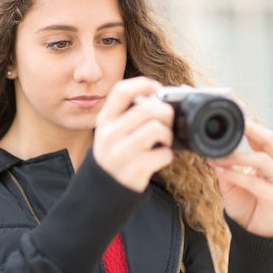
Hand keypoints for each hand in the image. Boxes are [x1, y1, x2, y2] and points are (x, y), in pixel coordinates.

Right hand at [93, 77, 174, 192]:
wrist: (105, 188)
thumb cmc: (117, 152)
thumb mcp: (113, 130)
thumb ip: (130, 113)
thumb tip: (164, 96)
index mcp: (105, 119)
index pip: (121, 91)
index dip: (143, 84)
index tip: (156, 88)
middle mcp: (109, 134)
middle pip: (148, 108)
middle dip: (165, 112)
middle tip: (166, 121)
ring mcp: (121, 153)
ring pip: (157, 129)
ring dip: (167, 135)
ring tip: (162, 141)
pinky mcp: (134, 170)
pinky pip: (163, 154)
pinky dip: (167, 155)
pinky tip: (158, 158)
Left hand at [210, 119, 272, 236]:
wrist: (255, 233)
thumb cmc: (246, 204)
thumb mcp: (231, 181)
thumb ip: (224, 165)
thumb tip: (209, 151)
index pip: (263, 136)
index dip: (249, 125)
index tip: (233, 115)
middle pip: (269, 140)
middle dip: (251, 130)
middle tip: (234, 124)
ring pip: (262, 160)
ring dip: (238, 156)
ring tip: (219, 156)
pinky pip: (255, 183)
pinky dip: (236, 175)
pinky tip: (220, 171)